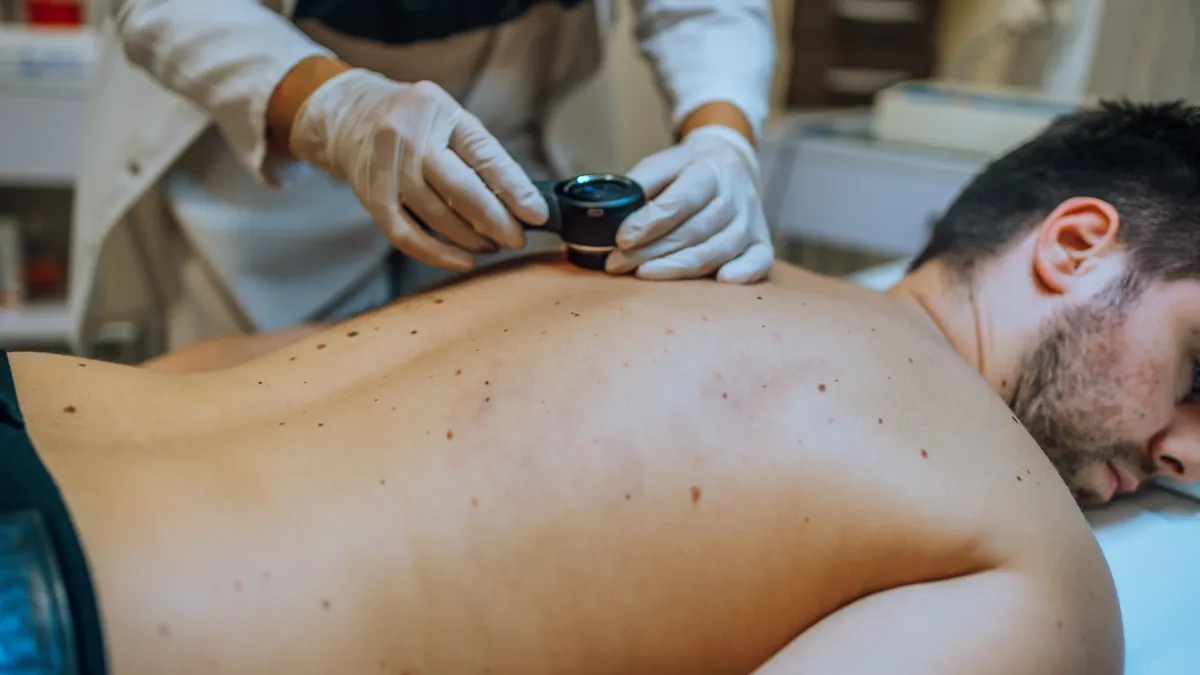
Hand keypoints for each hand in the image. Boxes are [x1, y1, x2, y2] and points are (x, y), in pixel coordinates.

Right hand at [289, 69, 548, 270]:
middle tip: (516, 239)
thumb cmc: (414, 122)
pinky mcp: (370, 196)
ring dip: (469, 239)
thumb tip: (520, 203)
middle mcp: (408, 135)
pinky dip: (436, 254)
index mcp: (439, 110)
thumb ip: (481, 155)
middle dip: (495, 221)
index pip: (484, 154)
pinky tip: (461, 260)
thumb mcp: (451, 120)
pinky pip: (405, 235)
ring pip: (435, 215)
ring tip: (490, 245)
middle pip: (459, 188)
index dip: (514, 189)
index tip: (537, 214)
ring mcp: (385, 167)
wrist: (350, 115)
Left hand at [606, 125, 773, 282]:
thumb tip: (609, 214)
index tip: (622, 239)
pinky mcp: (761, 240)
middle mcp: (735, 195)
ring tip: (642, 275)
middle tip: (617, 264)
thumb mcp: (661, 164)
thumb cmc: (686, 170)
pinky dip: (744, 272)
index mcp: (709, 169)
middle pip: (695, 230)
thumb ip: (639, 185)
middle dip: (652, 251)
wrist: (728, 163)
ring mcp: (751, 219)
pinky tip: (720, 281)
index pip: (681, 200)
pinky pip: (760, 260)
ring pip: (717, 250)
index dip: (650, 222)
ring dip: (677, 267)